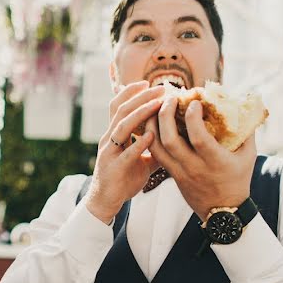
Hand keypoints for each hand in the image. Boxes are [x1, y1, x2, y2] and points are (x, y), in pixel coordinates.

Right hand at [85, 82, 162, 222]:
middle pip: (121, 110)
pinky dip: (138, 143)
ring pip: (122, 126)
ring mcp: (109, 152)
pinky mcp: (113, 168)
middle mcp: (109, 138)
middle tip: (160, 88)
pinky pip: (126, 153)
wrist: (106, 200)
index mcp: (114, 133)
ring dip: (140, 113)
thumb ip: (155, 146)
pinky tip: (151, 136)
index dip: (131, 92)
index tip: (148, 82)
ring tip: (157, 104)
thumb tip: (176, 135)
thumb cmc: (125, 176)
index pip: (119, 105)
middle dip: (140, 97)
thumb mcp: (142, 158)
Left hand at [148, 96, 255, 219]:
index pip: (198, 138)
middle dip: (166, 115)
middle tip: (169, 98)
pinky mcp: (172, 175)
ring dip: (152, 124)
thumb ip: (246, 132)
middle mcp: (194, 167)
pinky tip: (152, 123)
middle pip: (171, 140)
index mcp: (215, 162)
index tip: (194, 101)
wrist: (223, 212)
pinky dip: (150, 137)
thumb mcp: (248, 156)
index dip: (193, 117)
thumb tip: (245, 106)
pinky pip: (156, 155)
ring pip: (157, 147)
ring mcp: (180, 172)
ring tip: (156, 107)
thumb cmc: (238, 180)